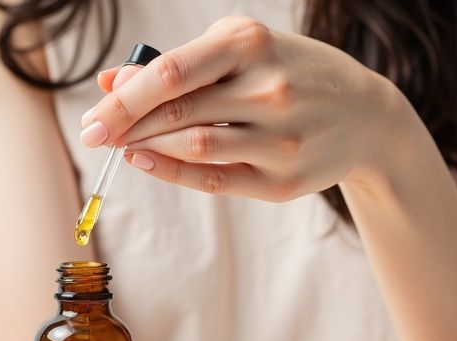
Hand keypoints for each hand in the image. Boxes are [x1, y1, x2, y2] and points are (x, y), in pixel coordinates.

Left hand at [79, 16, 407, 200]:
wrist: (367, 116)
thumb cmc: (288, 74)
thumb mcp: (239, 51)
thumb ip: (175, 65)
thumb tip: (110, 81)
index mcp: (252, 44)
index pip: (171, 73)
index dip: (122, 100)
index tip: (89, 117)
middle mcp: (269, 89)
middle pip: (176, 112)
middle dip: (123, 126)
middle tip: (93, 136)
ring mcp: (280, 138)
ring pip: (193, 146)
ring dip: (146, 147)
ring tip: (120, 146)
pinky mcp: (284, 180)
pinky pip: (213, 179)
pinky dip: (171, 171)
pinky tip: (145, 161)